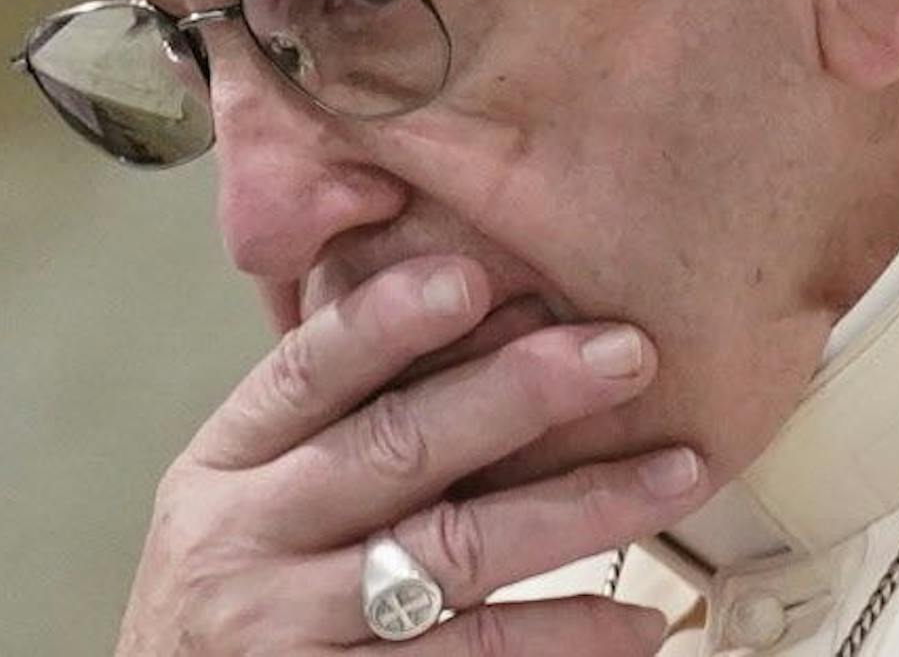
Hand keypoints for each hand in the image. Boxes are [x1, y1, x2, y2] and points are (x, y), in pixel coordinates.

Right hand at [114, 256, 711, 653]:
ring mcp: (295, 634)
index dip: (389, 322)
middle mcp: (247, 544)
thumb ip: (333, 417)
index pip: (306, 373)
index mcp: (226, 468)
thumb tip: (481, 304)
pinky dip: (564, 637)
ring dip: (578, 509)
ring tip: (672, 475)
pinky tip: (632, 618)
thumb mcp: (247, 498)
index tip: (474, 277)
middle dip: (520, 393)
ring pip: (453, 558)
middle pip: (395, 451)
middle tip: (622, 353)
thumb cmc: (236, 601)